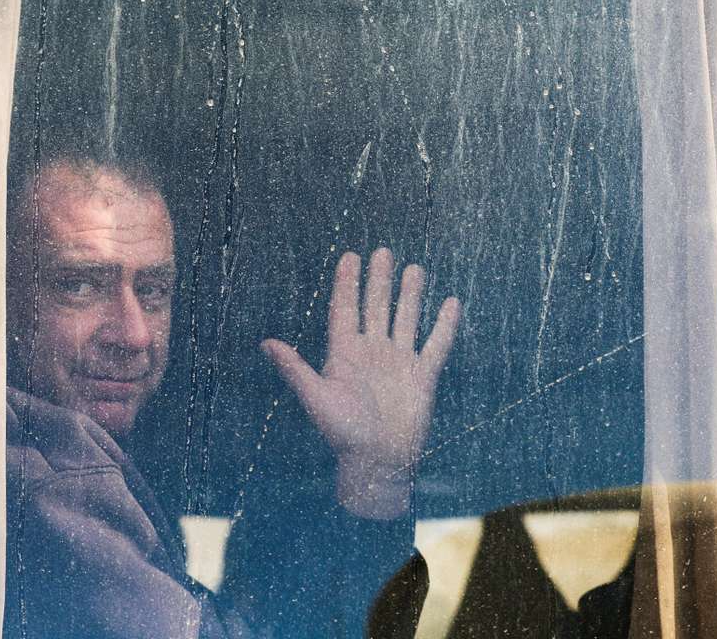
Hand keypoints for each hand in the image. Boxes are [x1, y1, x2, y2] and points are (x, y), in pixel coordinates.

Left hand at [261, 248, 460, 518]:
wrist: (378, 464)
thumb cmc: (343, 435)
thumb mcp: (316, 398)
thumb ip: (294, 369)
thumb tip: (265, 343)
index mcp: (345, 354)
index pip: (345, 310)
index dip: (347, 283)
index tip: (350, 256)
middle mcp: (372, 354)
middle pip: (375, 308)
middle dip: (378, 280)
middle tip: (383, 252)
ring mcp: (398, 363)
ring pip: (405, 320)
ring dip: (409, 295)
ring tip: (414, 268)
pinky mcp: (422, 376)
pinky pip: (436, 345)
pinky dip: (444, 325)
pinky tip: (450, 303)